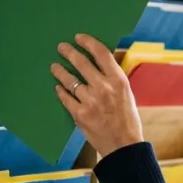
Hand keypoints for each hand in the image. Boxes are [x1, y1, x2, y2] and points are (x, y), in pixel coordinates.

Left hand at [51, 34, 143, 156]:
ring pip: (70, 80)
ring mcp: (90, 101)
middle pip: (82, 63)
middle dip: (69, 52)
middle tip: (61, 47)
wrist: (124, 145)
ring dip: (60, 72)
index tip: (79, 38)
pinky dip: (61, 91)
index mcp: (118, 80)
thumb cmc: (127, 119)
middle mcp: (104, 88)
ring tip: (54, 67)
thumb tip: (97, 64)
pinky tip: (58, 87)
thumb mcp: (127, 94)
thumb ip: (112, 79)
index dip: (88, 42)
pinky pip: (66, 98)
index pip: (101, 53)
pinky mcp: (80, 114)